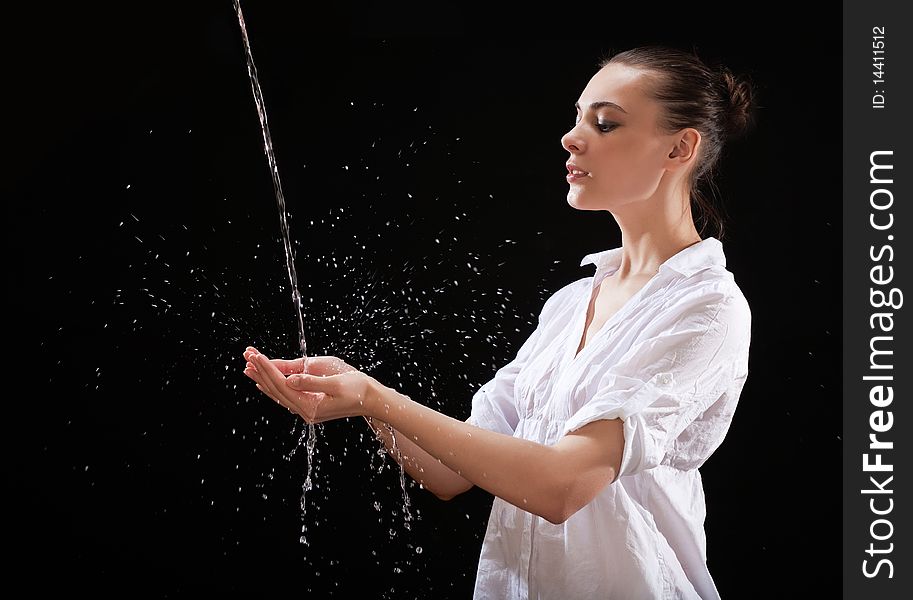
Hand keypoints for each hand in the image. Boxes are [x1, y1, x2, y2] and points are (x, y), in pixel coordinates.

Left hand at [242, 346, 374, 423]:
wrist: (373, 400)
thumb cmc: (358, 389)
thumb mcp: (336, 384)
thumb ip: (312, 382)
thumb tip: (290, 379)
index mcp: (311, 406)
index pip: (282, 385)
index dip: (268, 368)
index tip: (256, 355)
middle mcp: (306, 411)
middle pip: (276, 390)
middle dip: (261, 372)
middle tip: (246, 356)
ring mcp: (307, 410)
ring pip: (279, 393)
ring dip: (263, 379)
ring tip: (248, 367)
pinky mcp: (310, 405)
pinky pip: (286, 395)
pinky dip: (273, 386)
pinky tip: (264, 383)